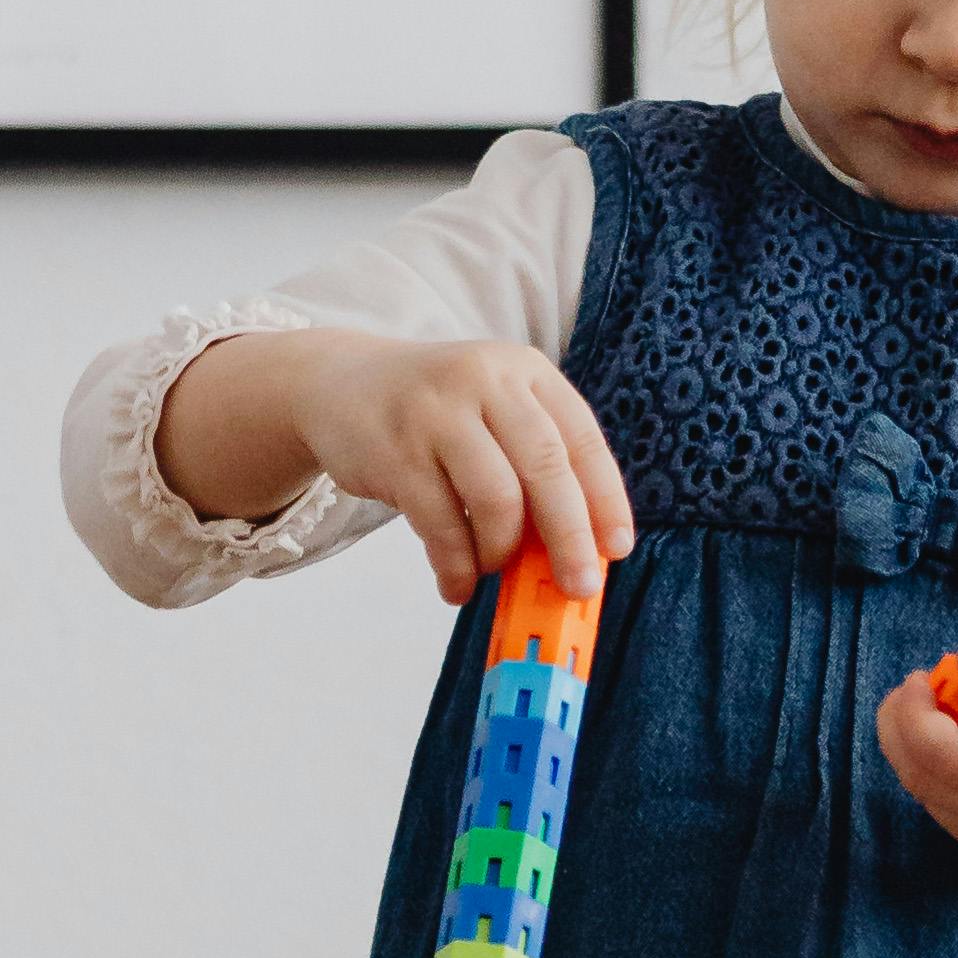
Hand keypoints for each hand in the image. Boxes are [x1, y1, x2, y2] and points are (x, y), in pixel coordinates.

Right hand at [157, 325, 630, 605]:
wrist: (341, 383)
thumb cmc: (435, 414)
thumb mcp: (491, 412)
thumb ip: (532, 463)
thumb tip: (573, 551)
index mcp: (525, 372)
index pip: (581, 438)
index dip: (605, 498)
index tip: (616, 548)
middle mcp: (485, 381)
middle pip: (545, 467)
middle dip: (569, 537)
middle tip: (579, 586)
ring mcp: (436, 412)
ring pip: (495, 498)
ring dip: (501, 550)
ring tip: (492, 570)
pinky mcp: (394, 450)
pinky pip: (439, 523)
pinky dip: (455, 565)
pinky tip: (456, 584)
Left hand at [879, 643, 957, 945]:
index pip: (950, 754)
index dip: (914, 716)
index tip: (921, 679)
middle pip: (926, 778)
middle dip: (902, 727)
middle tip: (923, 688)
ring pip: (926, 797)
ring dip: (916, 750)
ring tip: (953, 713)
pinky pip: (943, 812)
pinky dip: (937, 776)